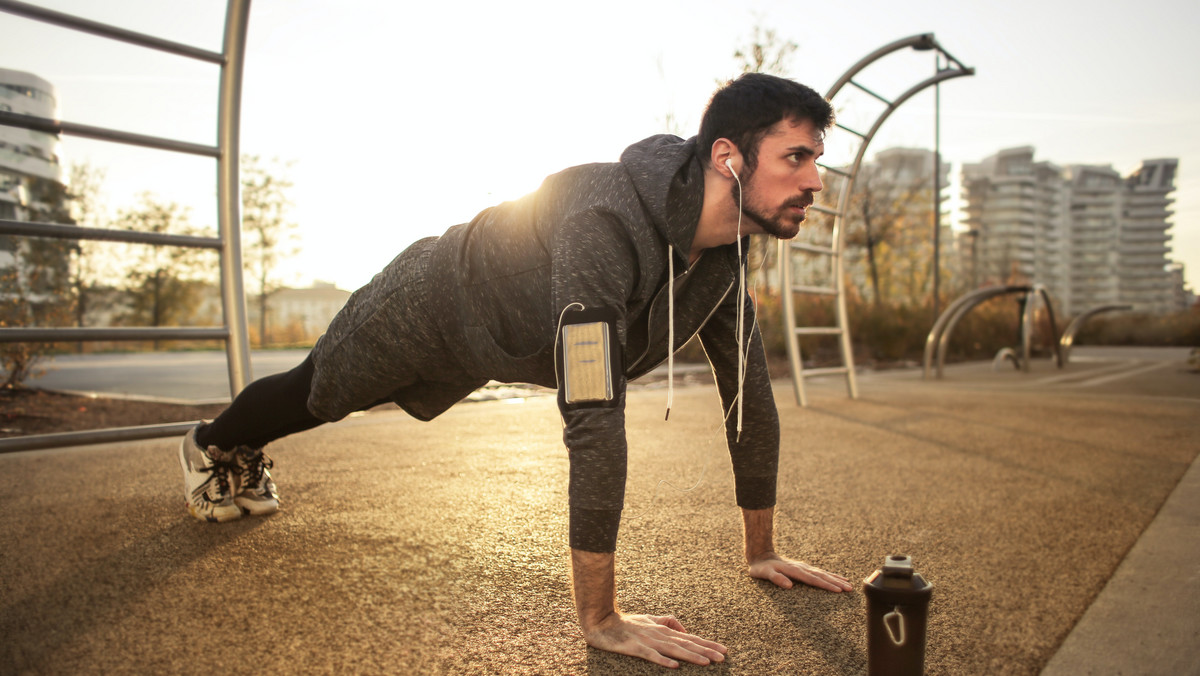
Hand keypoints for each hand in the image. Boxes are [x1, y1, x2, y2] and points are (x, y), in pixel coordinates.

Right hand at [582, 611, 727, 668]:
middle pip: (687, 644)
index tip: (723, 650)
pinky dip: (663, 660)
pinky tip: (674, 666)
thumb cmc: (627, 623)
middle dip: (706, 651)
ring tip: (707, 662)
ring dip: (691, 656)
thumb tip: (683, 629)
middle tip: (723, 657)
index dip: (707, 644)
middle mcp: (660, 634)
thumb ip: (667, 622)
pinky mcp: (635, 648)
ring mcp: (648, 641)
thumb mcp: (650, 619)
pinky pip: (651, 655)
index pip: (690, 638)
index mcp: (664, 629)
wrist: (602, 622)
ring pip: (674, 649)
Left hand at [748, 553, 852, 592]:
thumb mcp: (764, 574)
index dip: (826, 585)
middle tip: (850, 589)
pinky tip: (838, 578)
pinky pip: (820, 572)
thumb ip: (776, 578)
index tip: (838, 590)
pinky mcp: (804, 568)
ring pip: (823, 574)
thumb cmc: (761, 568)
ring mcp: (804, 567)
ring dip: (836, 579)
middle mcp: (802, 568)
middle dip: (836, 583)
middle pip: (822, 576)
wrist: (761, 555)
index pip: (813, 579)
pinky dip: (830, 575)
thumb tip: (789, 586)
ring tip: (849, 584)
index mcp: (794, 571)